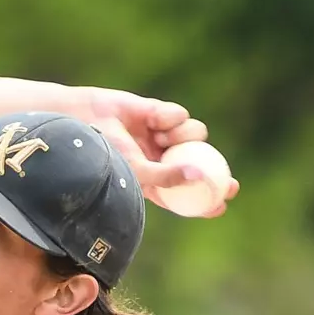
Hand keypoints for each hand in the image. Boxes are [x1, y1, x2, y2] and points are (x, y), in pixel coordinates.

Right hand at [85, 88, 239, 217]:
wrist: (83, 122)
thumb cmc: (104, 155)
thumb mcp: (137, 173)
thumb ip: (167, 178)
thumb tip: (199, 178)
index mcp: (154, 179)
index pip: (185, 193)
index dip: (206, 199)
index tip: (224, 203)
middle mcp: (161, 158)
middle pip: (200, 162)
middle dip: (218, 171)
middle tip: (230, 180)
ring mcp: (161, 135)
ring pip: (195, 135)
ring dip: (186, 136)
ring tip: (163, 138)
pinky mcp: (159, 112)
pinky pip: (180, 114)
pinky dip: (170, 118)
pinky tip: (152, 119)